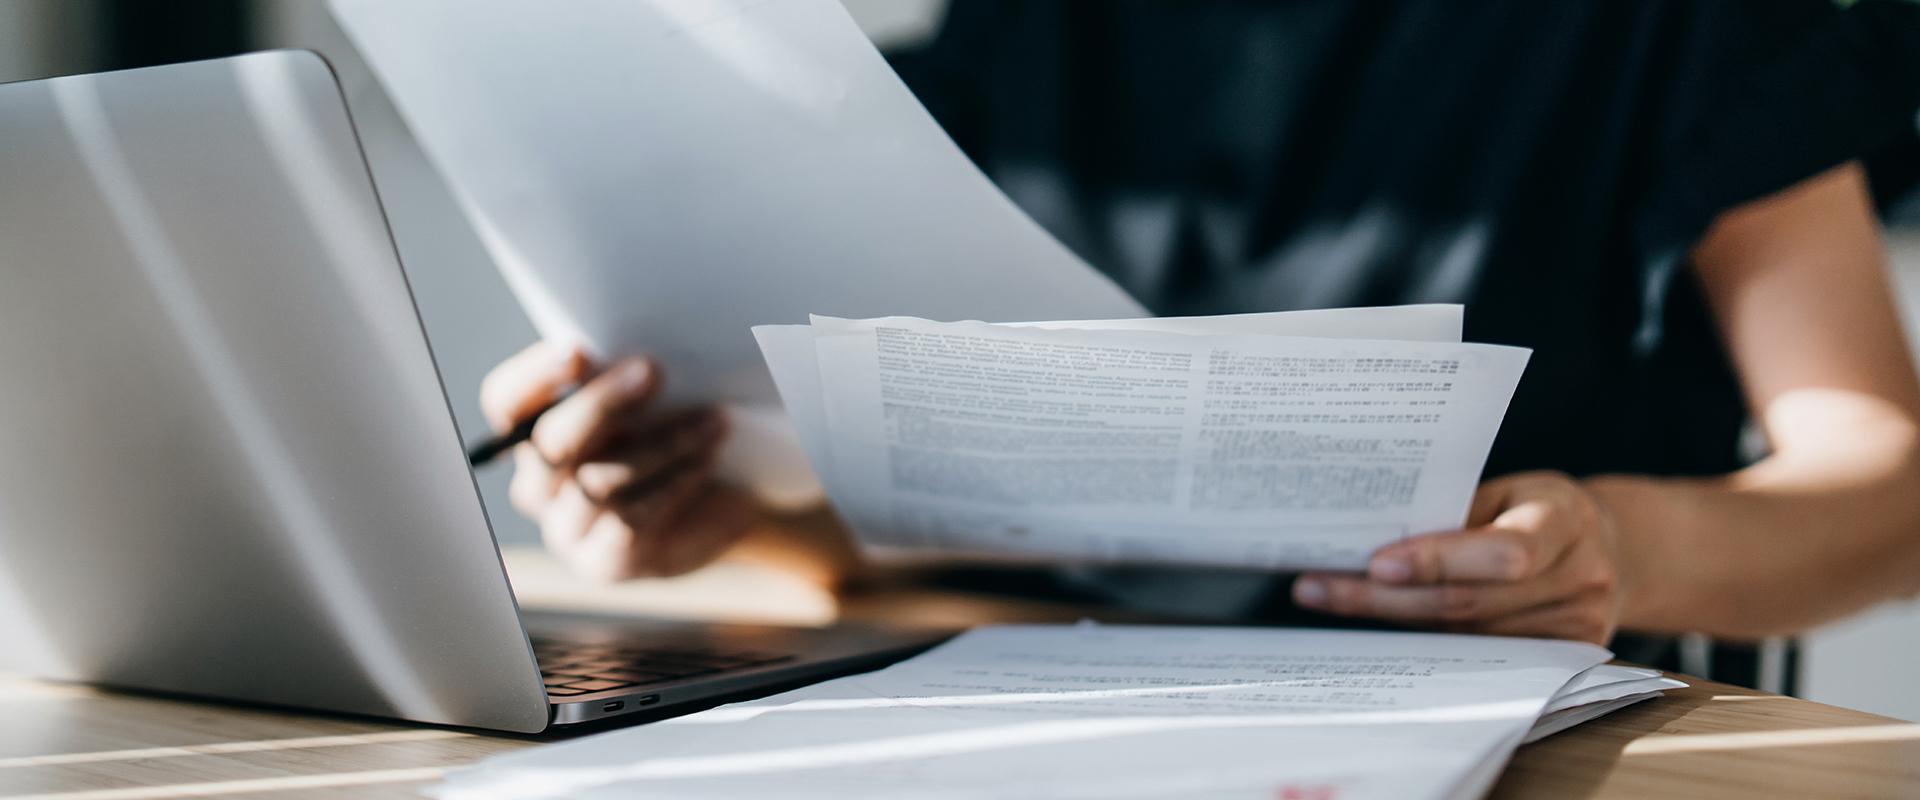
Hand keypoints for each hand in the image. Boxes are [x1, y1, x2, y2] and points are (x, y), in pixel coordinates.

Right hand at [479, 341, 758, 580]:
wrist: (724, 503)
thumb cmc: (679, 431)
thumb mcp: (653, 398)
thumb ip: (626, 375)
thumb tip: (636, 353)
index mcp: (533, 432)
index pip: (507, 401)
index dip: (535, 376)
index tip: (580, 350)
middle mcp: (538, 484)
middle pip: (550, 444)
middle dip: (601, 403)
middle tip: (652, 370)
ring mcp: (566, 529)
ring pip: (597, 483)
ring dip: (662, 443)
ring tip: (713, 418)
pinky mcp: (604, 562)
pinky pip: (631, 520)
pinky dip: (673, 482)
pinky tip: (706, 457)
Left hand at [1290, 471, 1627, 643]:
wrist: (1610, 550)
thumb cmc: (1540, 510)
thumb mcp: (1507, 491)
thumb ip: (1455, 511)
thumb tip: (1369, 529)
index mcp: (1565, 520)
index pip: (1503, 551)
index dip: (1439, 560)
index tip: (1376, 562)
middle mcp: (1580, 577)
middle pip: (1470, 603)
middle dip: (1387, 599)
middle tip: (1321, 589)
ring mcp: (1577, 625)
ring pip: (1466, 635)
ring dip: (1395, 622)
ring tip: (1333, 601)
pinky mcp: (1564, 658)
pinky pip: (1481, 655)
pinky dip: (1428, 640)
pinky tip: (1381, 627)